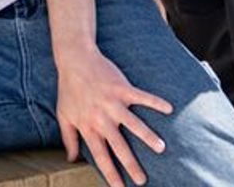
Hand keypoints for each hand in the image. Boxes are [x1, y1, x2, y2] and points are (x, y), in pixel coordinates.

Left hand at [54, 45, 171, 186]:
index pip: (101, 156)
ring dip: (147, 136)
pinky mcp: (122, 88)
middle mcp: (102, 118)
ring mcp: (113, 102)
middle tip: (143, 180)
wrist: (74, 59)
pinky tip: (169, 109)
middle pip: (119, 146)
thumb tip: (71, 159)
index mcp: (88, 126)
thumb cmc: (69, 89)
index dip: (110, 173)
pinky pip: (141, 96)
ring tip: (160, 148)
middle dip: (131, 164)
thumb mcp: (63, 115)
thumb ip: (68, 139)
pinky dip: (155, 102)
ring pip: (133, 123)